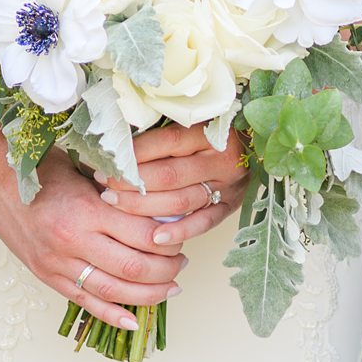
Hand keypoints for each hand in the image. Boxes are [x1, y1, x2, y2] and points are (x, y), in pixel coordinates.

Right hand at [0, 140, 183, 332]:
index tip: (181, 236)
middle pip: (133, 268)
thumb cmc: (43, 169)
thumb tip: (161, 204)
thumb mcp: (85, 168)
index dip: (169, 240)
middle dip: (166, 270)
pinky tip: (133, 321)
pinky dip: (111, 315)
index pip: (143, 234)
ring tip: (169, 288)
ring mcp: (58, 263)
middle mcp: (73, 241)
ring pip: (113, 291)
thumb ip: (119, 189)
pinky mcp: (48, 276)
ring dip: (148, 295)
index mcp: (86, 209)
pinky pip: (84, 303)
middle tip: (181, 264)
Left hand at [93, 123, 248, 247]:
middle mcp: (221, 159)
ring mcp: (228, 186)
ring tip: (116, 205)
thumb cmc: (214, 131)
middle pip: (169, 175)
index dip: (134, 153)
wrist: (256, 145)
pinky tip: (155, 239)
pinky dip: (179, 232)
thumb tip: (116, 141)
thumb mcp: (193, 123)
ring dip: (145, 207)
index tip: (108, 161)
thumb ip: (163, 132)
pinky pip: (203, 223)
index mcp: (211, 132)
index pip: (167, 142)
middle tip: (105, 187)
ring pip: (181, 200)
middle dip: (132, 183)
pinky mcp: (230, 207)